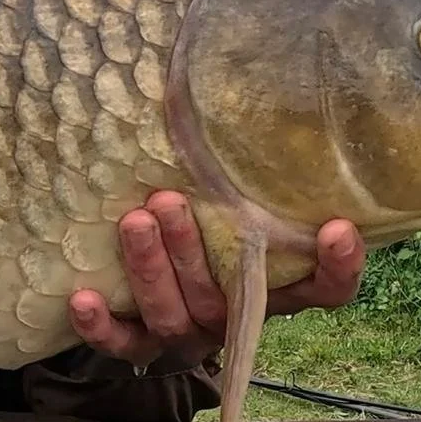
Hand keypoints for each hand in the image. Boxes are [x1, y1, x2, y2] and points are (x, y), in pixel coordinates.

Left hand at [67, 191, 364, 369]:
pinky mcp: (141, 347)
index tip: (338, 228)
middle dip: (192, 250)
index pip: (324, 289)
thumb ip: (245, 170)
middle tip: (167, 199)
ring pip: (173, 316)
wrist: (151, 283)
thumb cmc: (206, 221)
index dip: (338, 267)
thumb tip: (236, 74)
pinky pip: (124, 345)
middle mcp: (234, 315)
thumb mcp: (233, 198)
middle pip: (224, 298)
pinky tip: (82, 298)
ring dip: (151, 269)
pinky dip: (103, 327)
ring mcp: (189, 334)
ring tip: (133, 220)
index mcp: (274, 286)